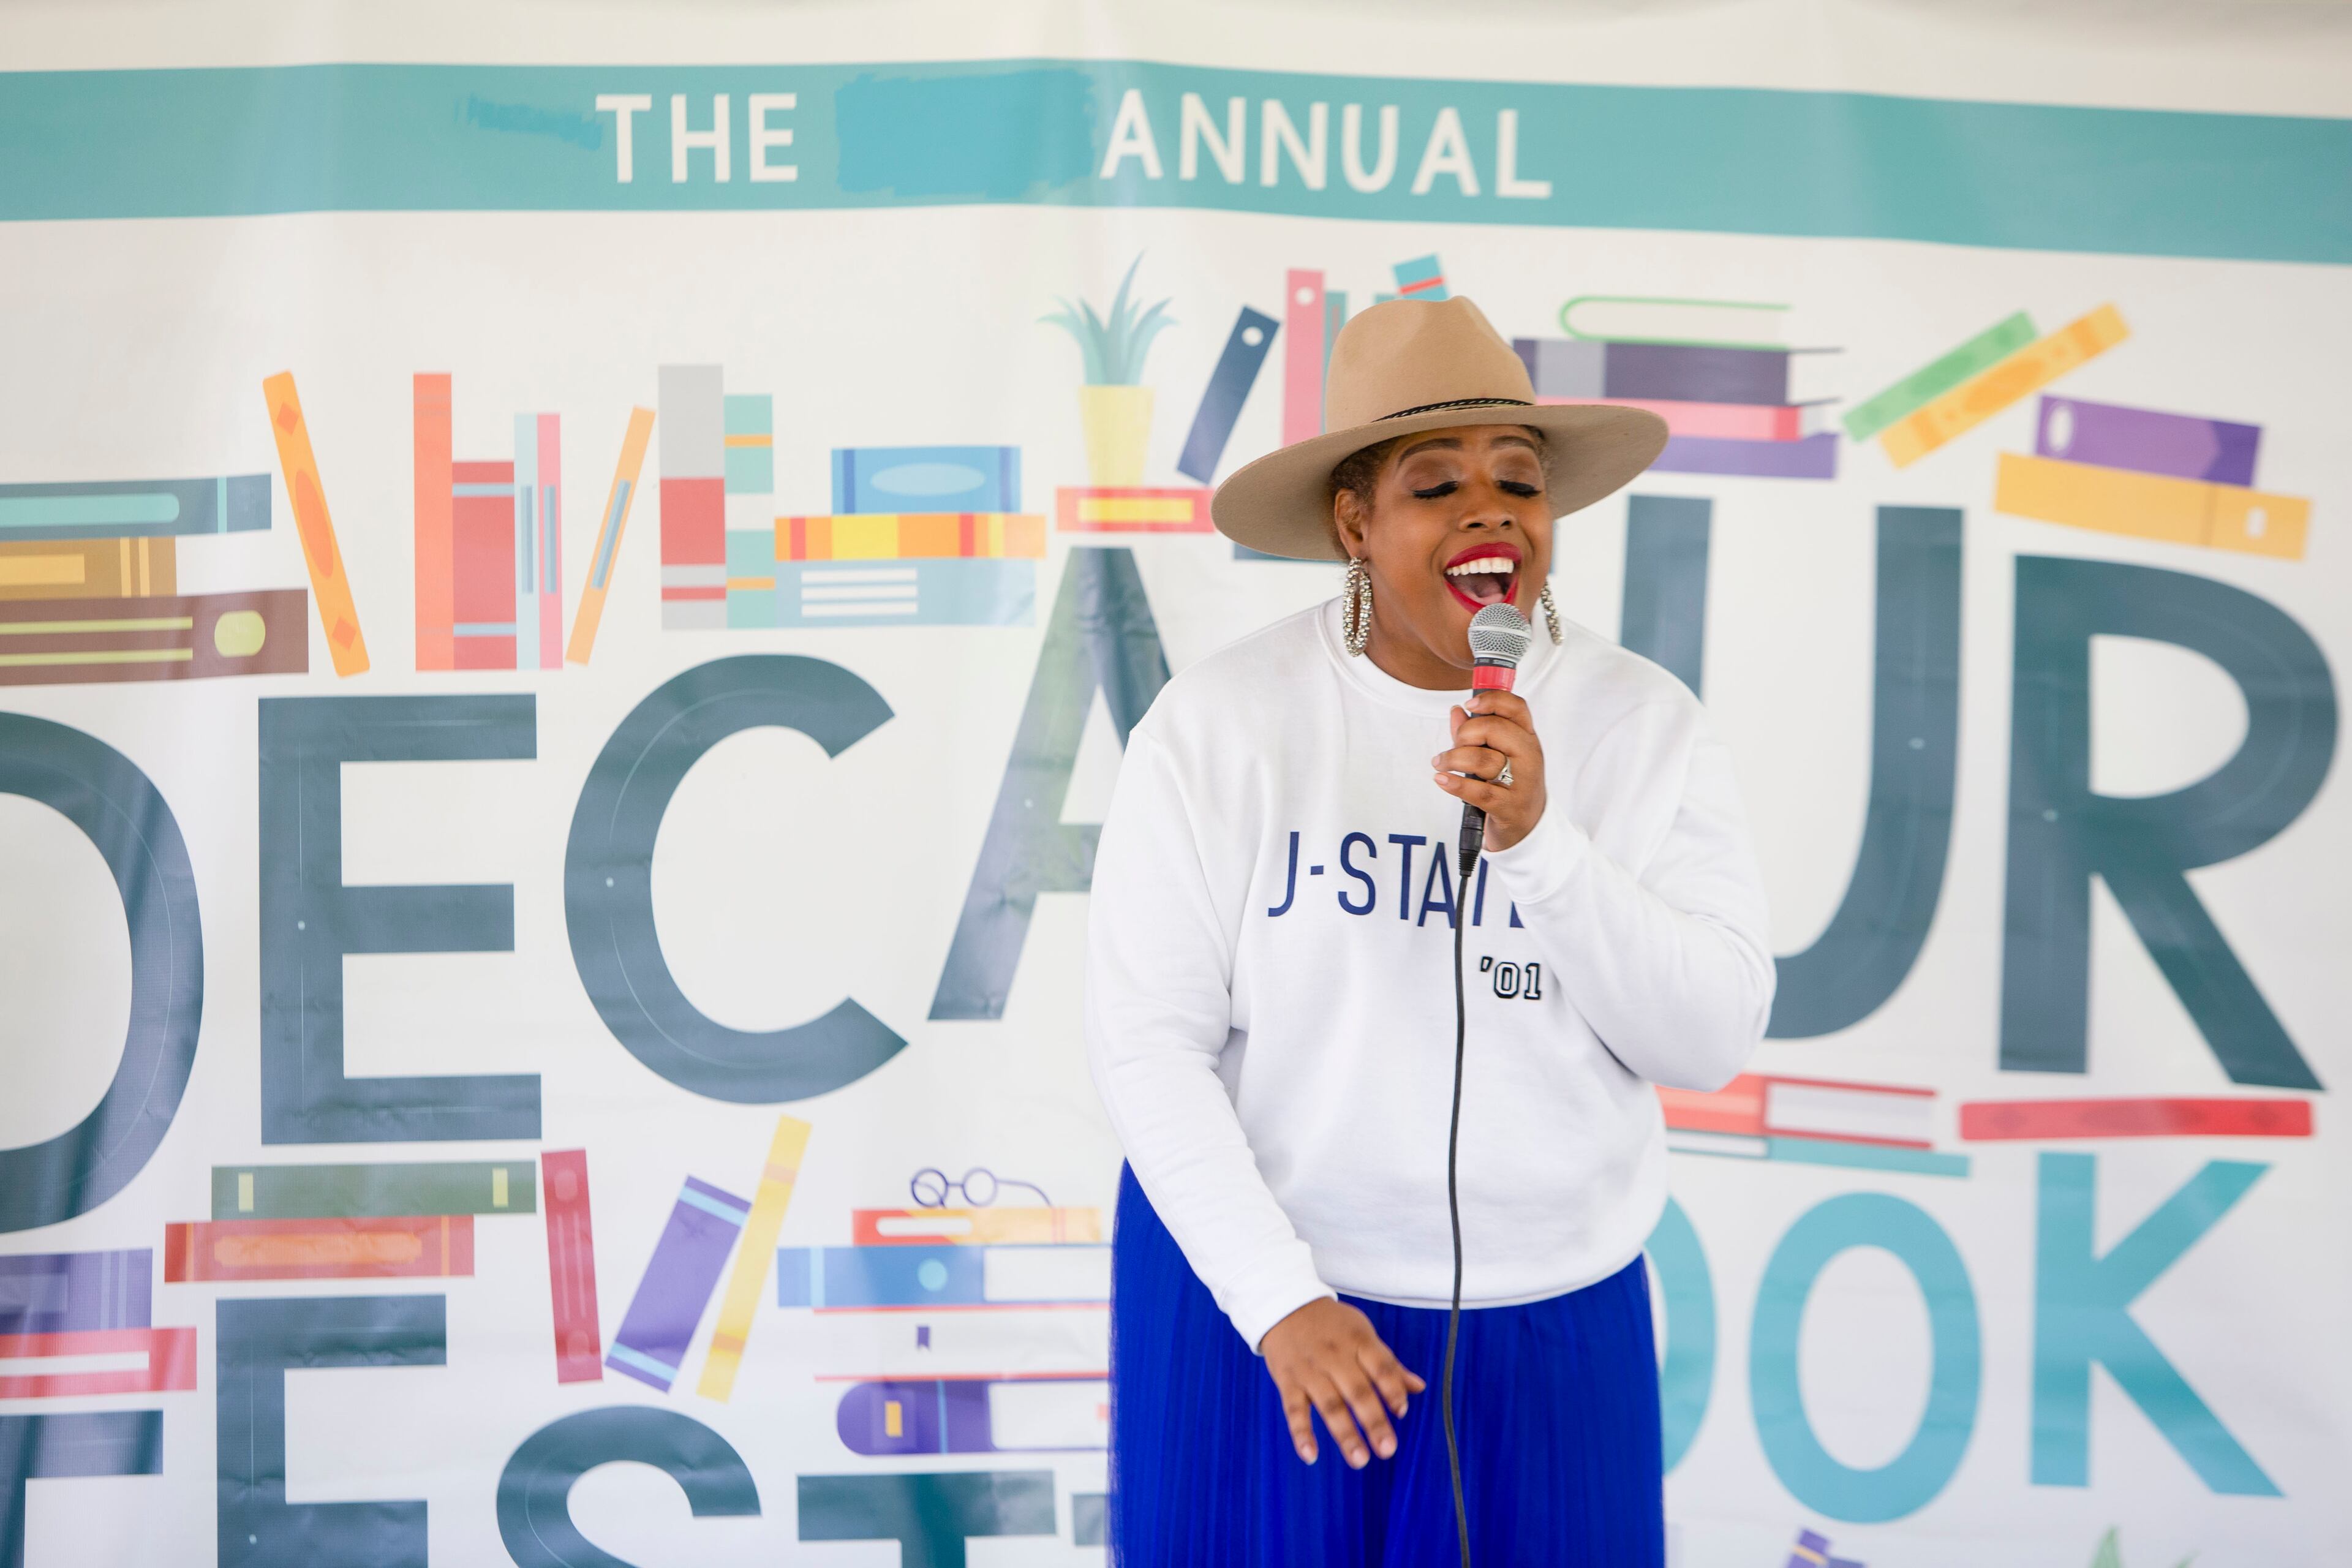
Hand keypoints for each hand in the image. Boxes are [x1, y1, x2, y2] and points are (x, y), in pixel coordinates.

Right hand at [1259, 1297, 1425, 1466]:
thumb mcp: (1362, 1333)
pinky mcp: (1288, 1382)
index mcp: (1358, 1342)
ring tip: (1360, 1460)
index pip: (1380, 1367)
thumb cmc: (1331, 1324)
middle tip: (1388, 1449)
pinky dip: (1301, 1433)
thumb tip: (1418, 1388)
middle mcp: (1335, 1357)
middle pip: (1357, 1391)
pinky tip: (1310, 1455)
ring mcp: (1310, 1371)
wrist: (1285, 1305)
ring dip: (1345, 1434)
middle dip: (1374, 1422)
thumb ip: (1388, 1364)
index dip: (1393, 1390)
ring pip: (1329, 1405)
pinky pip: (1294, 1410)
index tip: (1402, 1412)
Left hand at [1432, 689, 1547, 850]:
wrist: (1527, 825)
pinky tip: (1441, 779)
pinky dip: (1455, 784)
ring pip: (1483, 759)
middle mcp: (1529, 755)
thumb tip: (1456, 711)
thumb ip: (1475, 732)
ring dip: (1453, 759)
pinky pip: (1479, 792)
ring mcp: (1522, 782)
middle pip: (1495, 729)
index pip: (1516, 707)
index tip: (1469, 704)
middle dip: (1464, 734)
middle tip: (1452, 746)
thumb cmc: (1508, 782)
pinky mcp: (1509, 806)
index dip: (1492, 699)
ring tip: (1440, 763)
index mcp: (1527, 737)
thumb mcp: (1499, 754)